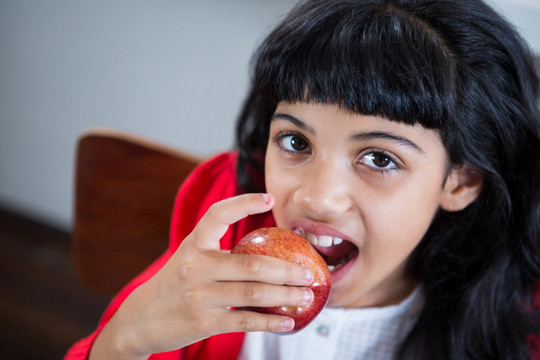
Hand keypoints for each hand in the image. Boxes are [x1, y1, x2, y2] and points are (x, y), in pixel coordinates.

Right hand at [89, 193, 313, 358]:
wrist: (138, 320)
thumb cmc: (173, 286)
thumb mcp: (188, 260)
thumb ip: (218, 254)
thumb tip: (266, 254)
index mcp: (193, 244)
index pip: (218, 215)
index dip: (244, 203)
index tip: (270, 199)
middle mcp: (196, 266)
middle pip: (253, 264)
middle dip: (288, 269)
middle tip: (310, 272)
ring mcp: (199, 294)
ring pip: (254, 292)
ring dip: (287, 295)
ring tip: (307, 296)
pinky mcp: (203, 321)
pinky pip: (245, 319)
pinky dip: (270, 322)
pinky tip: (288, 322)